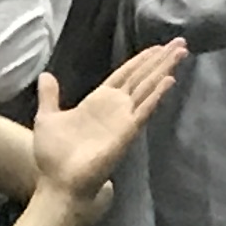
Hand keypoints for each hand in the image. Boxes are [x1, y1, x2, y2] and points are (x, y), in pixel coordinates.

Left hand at [28, 43, 185, 206]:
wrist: (59, 182)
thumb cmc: (54, 155)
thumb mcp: (47, 118)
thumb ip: (50, 96)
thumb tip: (46, 75)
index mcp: (98, 102)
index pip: (125, 75)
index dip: (141, 60)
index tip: (157, 47)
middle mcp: (115, 108)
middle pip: (142, 77)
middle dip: (160, 60)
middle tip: (179, 42)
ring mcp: (123, 120)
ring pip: (147, 89)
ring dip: (163, 70)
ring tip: (180, 53)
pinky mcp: (126, 133)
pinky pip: (144, 111)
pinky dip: (156, 96)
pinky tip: (169, 81)